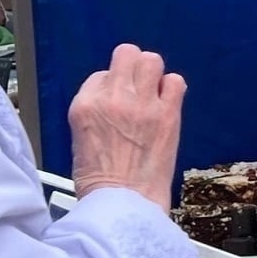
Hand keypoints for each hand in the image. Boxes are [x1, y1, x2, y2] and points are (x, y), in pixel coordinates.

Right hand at [69, 44, 186, 209]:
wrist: (123, 203)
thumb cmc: (101, 180)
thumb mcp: (81, 138)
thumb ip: (96, 110)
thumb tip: (113, 97)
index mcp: (84, 106)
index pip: (100, 75)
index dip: (110, 87)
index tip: (115, 102)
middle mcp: (112, 98)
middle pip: (126, 55)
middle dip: (132, 66)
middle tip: (137, 85)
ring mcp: (142, 104)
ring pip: (151, 60)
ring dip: (152, 73)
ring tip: (152, 92)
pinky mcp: (167, 114)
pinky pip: (176, 82)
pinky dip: (172, 88)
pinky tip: (166, 103)